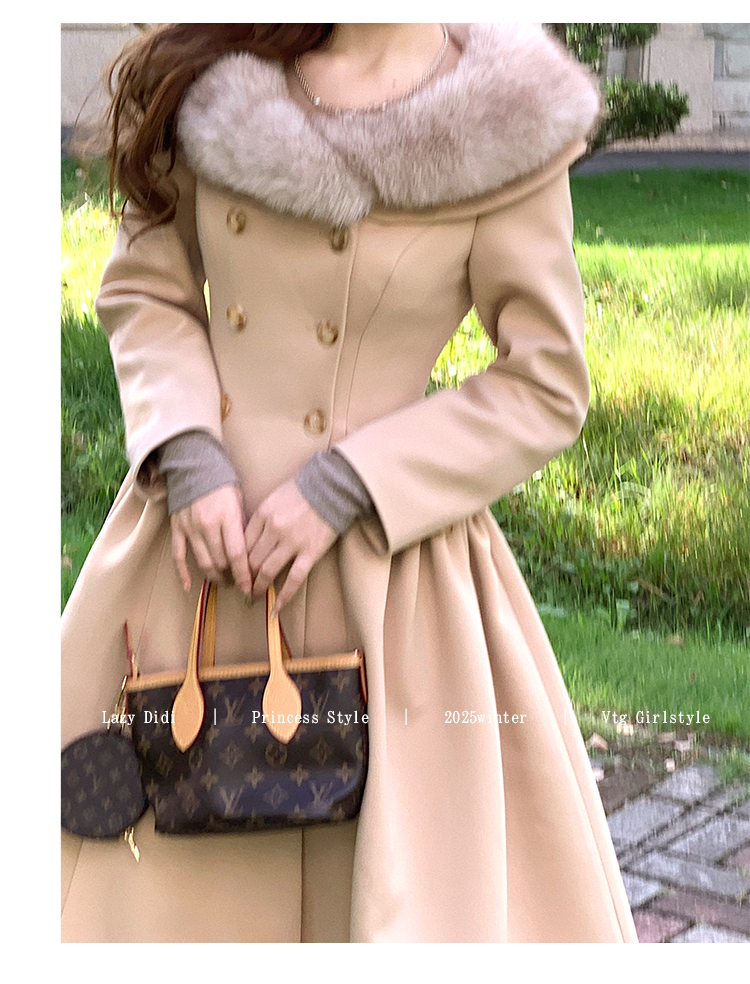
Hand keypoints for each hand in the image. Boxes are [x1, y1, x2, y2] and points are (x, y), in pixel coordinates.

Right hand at [169, 484, 252, 593]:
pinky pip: (178, 556)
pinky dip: (183, 573)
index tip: (250, 587)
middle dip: (231, 576)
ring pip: (203, 562)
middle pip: (221, 561)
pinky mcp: (177, 529)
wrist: (195, 466)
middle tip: (239, 582)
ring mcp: (191, 528)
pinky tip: (189, 587)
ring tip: (223, 581)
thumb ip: (243, 527)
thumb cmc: (223, 484)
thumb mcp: (240, 502)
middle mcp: (208, 525)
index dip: (244, 575)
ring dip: (214, 576)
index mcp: (228, 517)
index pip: (237, 555)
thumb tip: (250, 553)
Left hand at [244, 478, 337, 614]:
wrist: (332, 486)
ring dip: (257, 588)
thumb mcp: (274, 498)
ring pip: (267, 571)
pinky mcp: (310, 552)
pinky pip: (294, 579)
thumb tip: (248, 539)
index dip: (236, 560)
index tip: (233, 570)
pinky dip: (284, 596)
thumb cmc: (303, 490)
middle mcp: (274, 530)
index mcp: (263, 515)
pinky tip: (276, 608)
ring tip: (252, 598)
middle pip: (252, 560)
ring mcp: (292, 543)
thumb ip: (261, 518)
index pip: (242, 544)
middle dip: (243, 577)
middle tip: (239, 588)